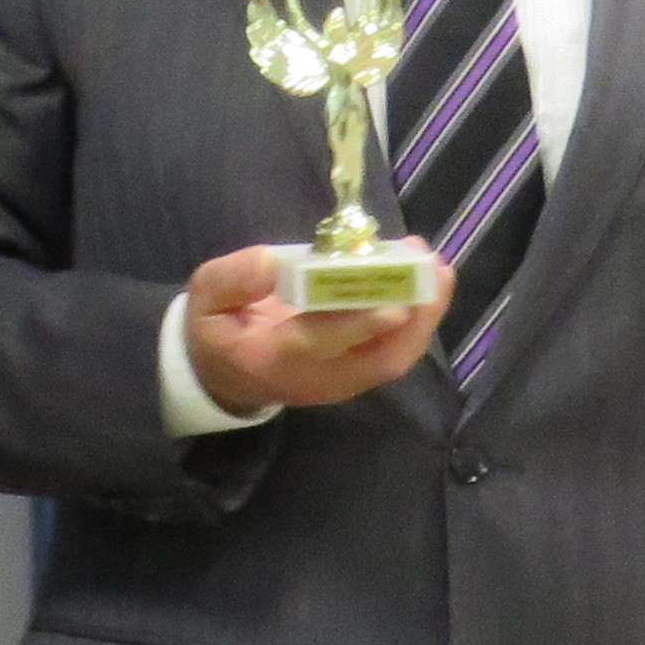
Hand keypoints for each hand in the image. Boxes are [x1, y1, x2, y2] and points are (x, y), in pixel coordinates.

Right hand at [179, 243, 446, 413]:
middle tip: (431, 269)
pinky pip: (396, 352)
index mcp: (270, 358)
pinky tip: (427, 282)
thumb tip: (278, 263)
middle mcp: (315, 378)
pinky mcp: (356, 374)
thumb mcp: (204, 296)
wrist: (218, 375)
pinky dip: (418, 319)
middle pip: (378, 358)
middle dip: (414, 315)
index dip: (359, 323)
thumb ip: (236, 278)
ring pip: (396, 357)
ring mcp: (341, 381)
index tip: (393, 301)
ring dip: (425, 315)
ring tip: (440, 270)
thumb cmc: (214, 328)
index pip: (319, 343)